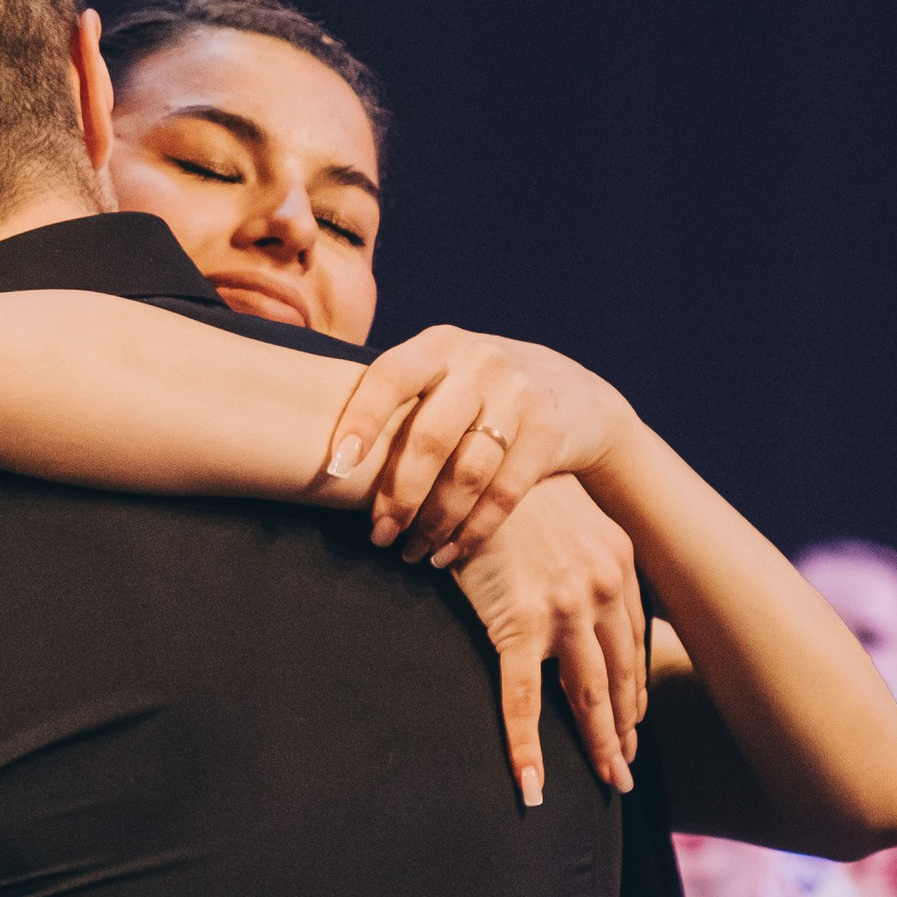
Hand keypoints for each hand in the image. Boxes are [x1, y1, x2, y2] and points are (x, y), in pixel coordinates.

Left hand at [324, 330, 627, 565]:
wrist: (576, 395)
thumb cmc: (481, 393)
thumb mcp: (445, 373)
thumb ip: (401, 397)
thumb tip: (320, 452)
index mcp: (440, 344)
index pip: (390, 376)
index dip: (360, 420)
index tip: (335, 466)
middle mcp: (480, 362)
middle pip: (430, 437)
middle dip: (399, 495)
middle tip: (379, 536)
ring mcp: (519, 395)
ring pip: (468, 473)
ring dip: (435, 522)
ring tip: (413, 552)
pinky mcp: (549, 432)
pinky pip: (504, 493)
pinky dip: (473, 530)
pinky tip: (450, 552)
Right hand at [450, 482, 647, 799]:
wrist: (471, 458)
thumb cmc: (508, 481)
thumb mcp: (565, 508)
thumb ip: (581, 548)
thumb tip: (575, 579)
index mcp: (617, 562)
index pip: (633, 640)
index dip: (634, 687)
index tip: (633, 720)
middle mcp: (602, 588)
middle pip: (620, 675)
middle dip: (626, 728)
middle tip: (626, 770)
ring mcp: (563, 608)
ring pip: (588, 694)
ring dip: (600, 745)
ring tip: (608, 781)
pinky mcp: (517, 622)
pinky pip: (522, 699)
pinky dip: (527, 747)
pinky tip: (533, 784)